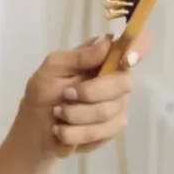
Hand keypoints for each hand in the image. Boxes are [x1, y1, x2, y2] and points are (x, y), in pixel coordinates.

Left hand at [21, 31, 152, 156]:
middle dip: (90, 92)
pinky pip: (104, 130)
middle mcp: (117, 78)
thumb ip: (79, 56)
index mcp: (104, 56)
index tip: (125, 60)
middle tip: (65, 94)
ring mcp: (119, 104)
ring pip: (109, 110)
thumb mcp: (53, 68)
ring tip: (58, 112)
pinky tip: (62, 130)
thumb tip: (107, 41)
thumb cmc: (44, 91)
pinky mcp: (114, 127)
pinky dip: (76, 132)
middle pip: (124, 83)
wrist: (35, 127)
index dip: (138, 49)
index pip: (137, 44)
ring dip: (76, 114)